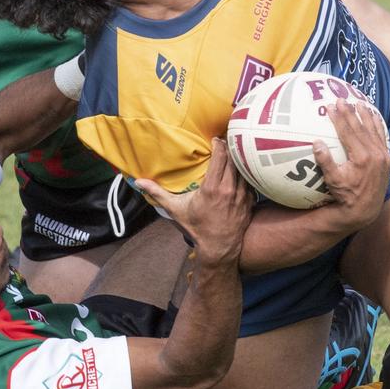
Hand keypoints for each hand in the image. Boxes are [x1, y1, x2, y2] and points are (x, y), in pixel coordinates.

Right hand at [136, 139, 252, 263]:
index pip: (221, 157)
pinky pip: (250, 181)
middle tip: (224, 142)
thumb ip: (158, 193)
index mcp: (212, 188)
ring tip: (234, 152)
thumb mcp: (175, 209)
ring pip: (244, 169)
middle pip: (234, 159)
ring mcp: (242, 196)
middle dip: (230, 148)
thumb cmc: (197, 228)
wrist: (218, 248)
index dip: (219, 144)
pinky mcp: (250, 202)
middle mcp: (229, 190)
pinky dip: (246, 173)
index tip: (215, 140)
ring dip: (239, 159)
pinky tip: (241, 170)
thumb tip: (138, 182)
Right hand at [315, 100, 389, 230]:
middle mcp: (375, 154)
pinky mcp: (387, 159)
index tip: (331, 106)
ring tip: (359, 103)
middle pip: (361, 128)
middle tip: (342, 100)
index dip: (339, 118)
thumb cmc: (346, 195)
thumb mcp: (333, 181)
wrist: (366, 208)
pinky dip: (378, 126)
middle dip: (350, 113)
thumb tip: (316, 143)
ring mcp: (383, 156)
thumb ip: (325, 162)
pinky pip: (382, 137)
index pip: (348, 132)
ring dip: (366, 116)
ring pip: (374, 130)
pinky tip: (374, 117)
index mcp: (361, 157)